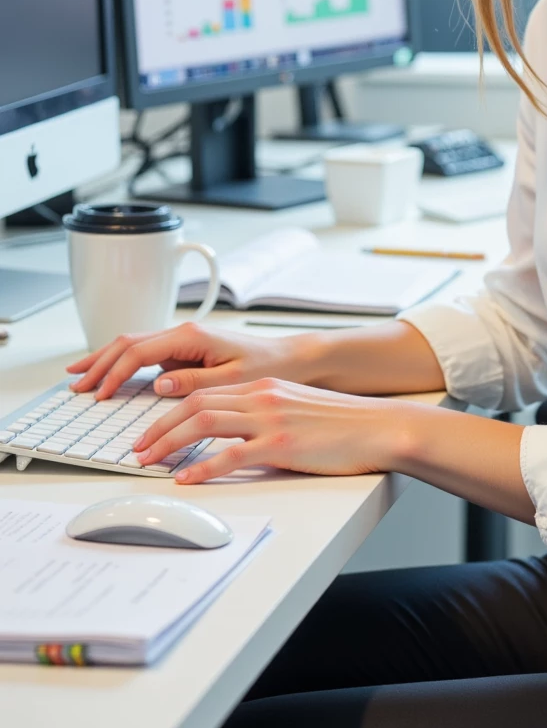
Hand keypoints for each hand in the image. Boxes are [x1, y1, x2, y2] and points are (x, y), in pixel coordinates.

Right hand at [66, 323, 319, 400]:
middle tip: (74, 384)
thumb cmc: (268, 366)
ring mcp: (182, 341)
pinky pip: (145, 355)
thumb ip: (195, 381)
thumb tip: (158, 383)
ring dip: (105, 360)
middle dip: (98, 363)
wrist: (290, 358)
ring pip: (133, 345)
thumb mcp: (234, 379)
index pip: (139, 352)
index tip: (99, 394)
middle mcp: (183, 333)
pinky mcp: (185, 351)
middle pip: (127, 343)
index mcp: (192, 336)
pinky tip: (109, 373)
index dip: (114, 373)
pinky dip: (122, 363)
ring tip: (79, 376)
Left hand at [133, 378, 399, 483]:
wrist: (380, 427)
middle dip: (159, 426)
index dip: (171, 411)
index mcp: (265, 387)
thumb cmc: (345, 425)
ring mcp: (271, 419)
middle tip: (138, 448)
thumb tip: (237, 436)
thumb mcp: (297, 409)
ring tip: (150, 461)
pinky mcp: (282, 444)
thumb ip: (266, 415)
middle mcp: (263, 396)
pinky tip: (187, 477)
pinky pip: (231, 455)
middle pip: (195, 404)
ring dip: (169, 441)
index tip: (152, 429)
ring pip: (204, 423)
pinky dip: (203, 467)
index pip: (205, 392)